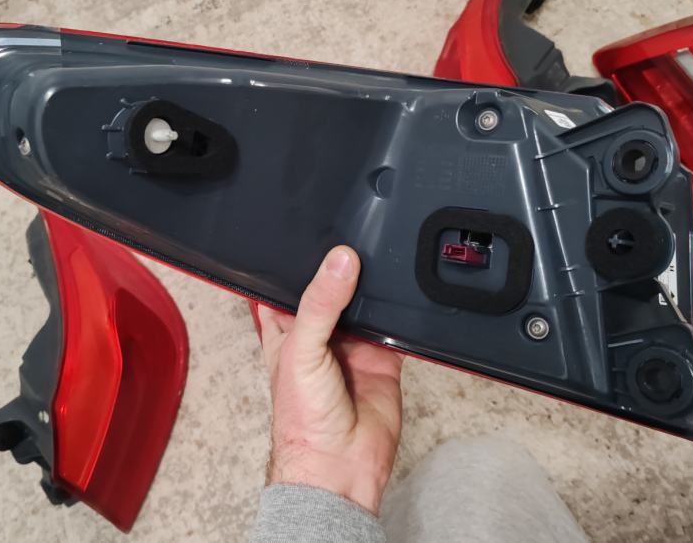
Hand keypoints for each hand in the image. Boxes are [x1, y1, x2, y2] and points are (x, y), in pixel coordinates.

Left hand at [259, 246, 403, 514]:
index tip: (318, 227)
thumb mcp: (300, 350)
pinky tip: (404, 292)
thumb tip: (341, 261)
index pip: (293, 282)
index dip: (303, 259)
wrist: (339, 466)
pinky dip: (402, 313)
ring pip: (366, 303)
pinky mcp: (384, 358)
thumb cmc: (301, 419)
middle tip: (361, 231)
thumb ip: (320, 304)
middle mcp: (320, 333)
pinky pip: (396, 328)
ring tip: (383, 250)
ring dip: (374, 286)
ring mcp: (353, 345)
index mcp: (288, 327)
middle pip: (335, 288)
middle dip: (346, 267)